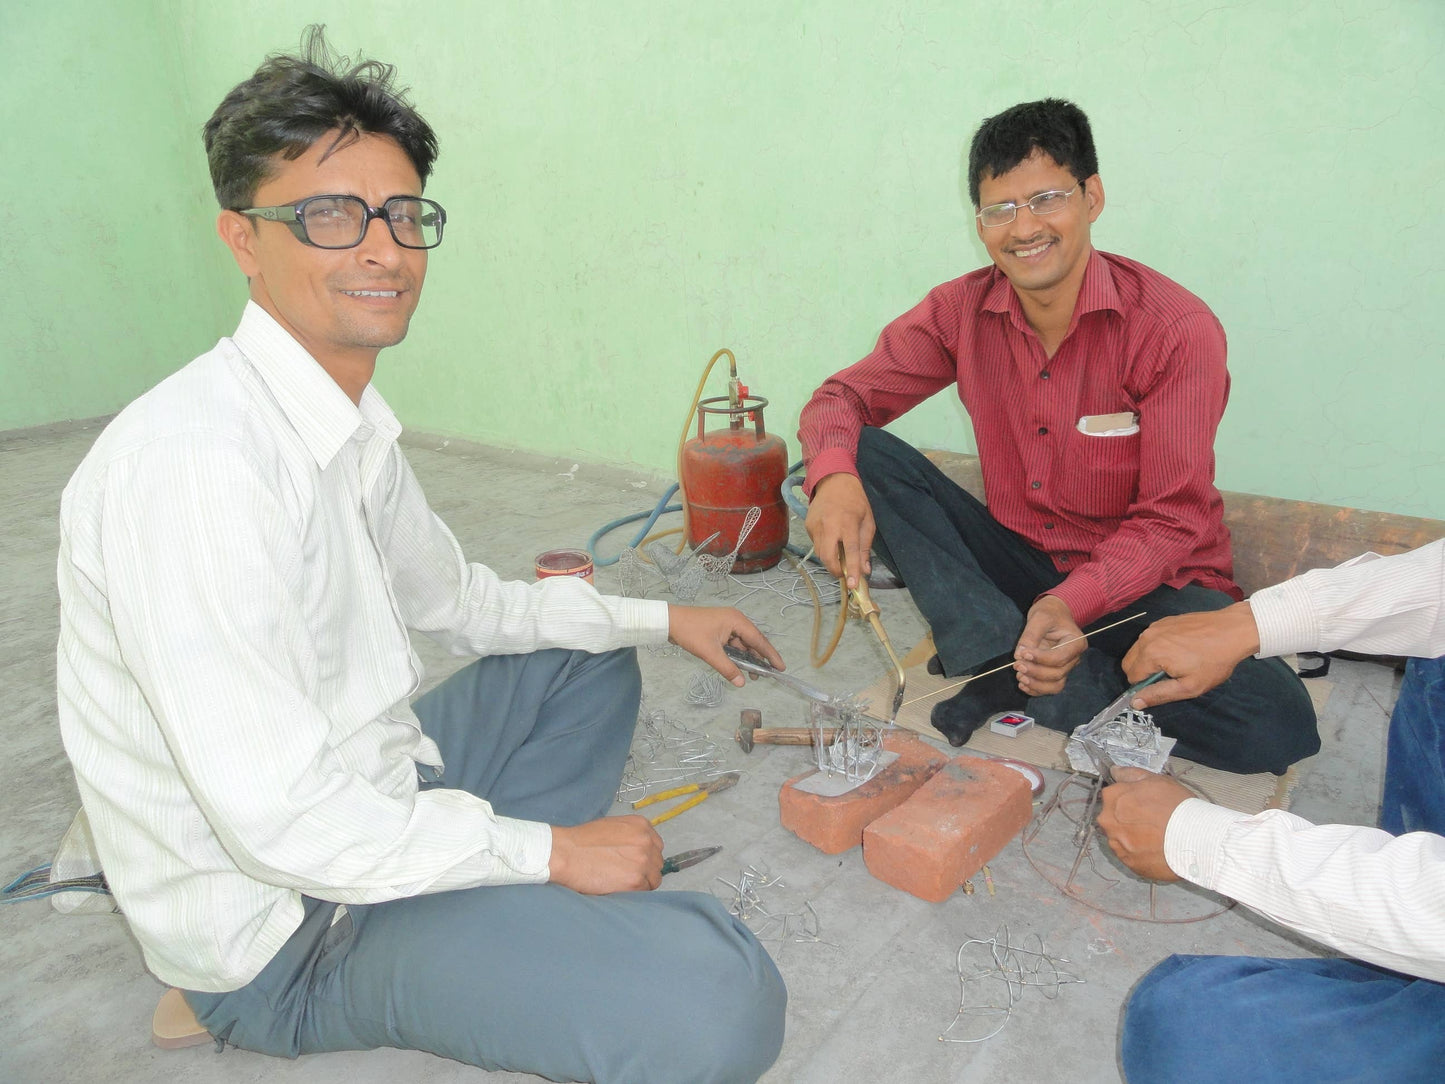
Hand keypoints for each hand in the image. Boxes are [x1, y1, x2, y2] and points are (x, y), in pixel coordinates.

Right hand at [548, 814, 663, 893]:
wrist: (566, 853)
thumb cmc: (582, 840)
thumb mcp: (612, 826)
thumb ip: (630, 836)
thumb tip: (639, 850)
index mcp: (641, 826)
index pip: (656, 846)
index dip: (646, 857)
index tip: (636, 863)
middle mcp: (646, 841)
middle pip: (657, 863)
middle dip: (645, 870)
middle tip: (626, 875)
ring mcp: (643, 861)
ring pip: (654, 879)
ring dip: (642, 883)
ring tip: (622, 883)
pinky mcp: (635, 880)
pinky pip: (644, 891)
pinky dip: (634, 892)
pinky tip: (619, 888)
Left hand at [667, 605, 782, 685]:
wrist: (670, 622)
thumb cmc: (690, 632)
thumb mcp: (710, 653)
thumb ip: (727, 668)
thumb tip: (742, 682)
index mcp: (736, 620)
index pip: (759, 639)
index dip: (770, 654)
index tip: (781, 667)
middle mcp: (735, 620)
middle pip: (753, 641)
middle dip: (761, 658)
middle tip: (770, 674)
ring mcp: (727, 625)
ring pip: (743, 644)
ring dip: (748, 658)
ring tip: (754, 676)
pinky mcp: (720, 630)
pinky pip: (733, 644)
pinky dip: (737, 655)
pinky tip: (739, 667)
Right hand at [804, 472, 874, 588]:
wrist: (834, 481)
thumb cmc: (855, 501)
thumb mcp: (868, 522)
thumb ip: (865, 547)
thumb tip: (864, 570)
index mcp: (848, 523)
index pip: (850, 551)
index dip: (851, 570)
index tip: (852, 585)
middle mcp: (829, 525)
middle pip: (828, 556)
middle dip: (835, 570)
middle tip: (844, 574)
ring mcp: (816, 525)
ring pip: (820, 553)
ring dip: (830, 560)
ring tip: (839, 554)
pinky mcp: (808, 525)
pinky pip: (816, 544)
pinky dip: (824, 547)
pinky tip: (831, 538)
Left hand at [1013, 595, 1085, 694]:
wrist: (1053, 614)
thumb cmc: (1049, 613)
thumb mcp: (1039, 617)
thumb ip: (1030, 635)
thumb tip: (1020, 655)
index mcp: (1075, 643)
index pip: (1060, 658)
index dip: (1041, 659)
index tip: (1024, 654)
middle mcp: (1073, 658)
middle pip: (1057, 674)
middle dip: (1035, 672)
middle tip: (1017, 665)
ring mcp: (1066, 667)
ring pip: (1055, 685)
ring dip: (1036, 684)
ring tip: (1019, 676)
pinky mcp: (1056, 672)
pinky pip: (1049, 687)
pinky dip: (1036, 689)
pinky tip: (1022, 684)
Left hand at [1096, 767, 1193, 880]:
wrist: (1195, 839)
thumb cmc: (1176, 805)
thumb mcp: (1156, 779)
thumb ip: (1130, 775)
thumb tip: (1114, 772)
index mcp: (1112, 798)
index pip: (1112, 797)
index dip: (1128, 800)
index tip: (1143, 804)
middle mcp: (1108, 822)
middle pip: (1113, 819)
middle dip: (1127, 819)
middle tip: (1151, 821)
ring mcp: (1117, 845)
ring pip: (1120, 839)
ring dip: (1132, 837)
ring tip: (1155, 838)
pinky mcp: (1129, 864)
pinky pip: (1130, 856)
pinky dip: (1140, 853)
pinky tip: (1156, 850)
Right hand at [1121, 602, 1260, 708]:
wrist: (1232, 630)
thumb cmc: (1214, 661)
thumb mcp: (1189, 686)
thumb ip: (1159, 694)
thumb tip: (1134, 702)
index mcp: (1150, 654)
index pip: (1131, 677)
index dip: (1144, 686)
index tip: (1164, 685)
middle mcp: (1146, 637)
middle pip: (1129, 662)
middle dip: (1143, 672)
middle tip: (1169, 676)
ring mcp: (1155, 626)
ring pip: (1139, 649)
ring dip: (1150, 659)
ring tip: (1177, 661)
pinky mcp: (1163, 620)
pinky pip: (1150, 638)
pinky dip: (1157, 646)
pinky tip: (1180, 649)